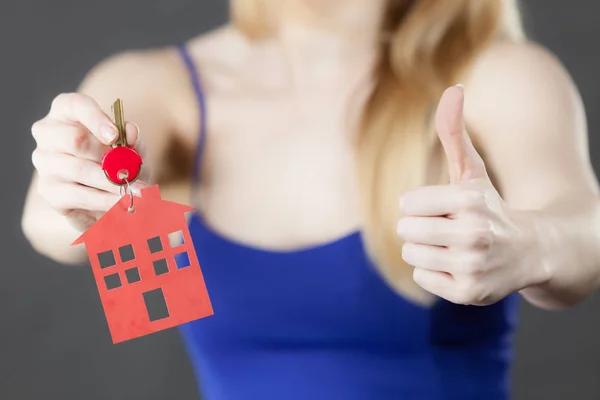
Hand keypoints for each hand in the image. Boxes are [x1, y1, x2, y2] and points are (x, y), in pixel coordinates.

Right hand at [31, 93, 149, 231]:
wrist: (112, 198)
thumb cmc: (119, 163)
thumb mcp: (133, 150)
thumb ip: (134, 139)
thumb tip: (131, 130)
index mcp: (66, 111)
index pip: (75, 104)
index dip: (95, 119)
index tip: (115, 136)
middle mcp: (48, 132)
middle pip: (74, 139)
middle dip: (107, 157)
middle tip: (131, 171)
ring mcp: (44, 161)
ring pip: (79, 169)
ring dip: (113, 183)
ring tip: (137, 192)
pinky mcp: (48, 189)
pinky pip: (78, 195)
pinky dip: (105, 200)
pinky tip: (122, 204)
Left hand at [396, 85, 542, 304]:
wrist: (530, 251)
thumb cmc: (489, 207)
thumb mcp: (472, 170)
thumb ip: (455, 132)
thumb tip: (452, 88)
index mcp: (470, 199)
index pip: (407, 204)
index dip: (420, 205)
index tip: (446, 209)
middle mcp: (474, 233)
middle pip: (406, 229)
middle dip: (422, 227)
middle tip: (450, 230)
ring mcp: (472, 266)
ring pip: (412, 253)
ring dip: (426, 249)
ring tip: (455, 248)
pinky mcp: (468, 293)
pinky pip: (422, 276)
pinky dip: (434, 272)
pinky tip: (460, 267)